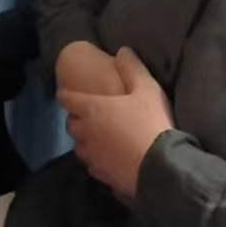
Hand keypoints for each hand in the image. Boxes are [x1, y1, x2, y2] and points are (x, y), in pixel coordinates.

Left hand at [57, 47, 174, 201]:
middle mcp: (85, 133)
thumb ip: (132, 68)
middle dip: (76, 119)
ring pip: (79, 146)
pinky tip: (109, 159)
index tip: (67, 92)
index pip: (66, 99)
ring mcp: (91, 156)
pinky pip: (93, 165)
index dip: (66, 94)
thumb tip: (122, 50)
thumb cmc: (150, 123)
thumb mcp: (147, 89)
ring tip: (98, 138)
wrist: (160, 167)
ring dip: (85, 140)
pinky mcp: (101, 175)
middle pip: (71, 124)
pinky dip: (97, 160)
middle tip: (88, 115)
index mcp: (92, 109)